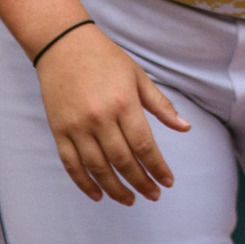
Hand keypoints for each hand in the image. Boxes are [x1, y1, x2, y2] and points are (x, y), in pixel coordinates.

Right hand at [32, 25, 188, 204]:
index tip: (168, 182)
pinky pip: (71, 164)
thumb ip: (161, 104)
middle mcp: (99, 118)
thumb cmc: (105, 58)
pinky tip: (98, 195)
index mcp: (123, 103)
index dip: (157, 168)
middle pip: (123, 161)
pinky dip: (84, 183)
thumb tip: (185, 128)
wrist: (62, 43)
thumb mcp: (137, 76)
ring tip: (129, 200)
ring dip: (115, 189)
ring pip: (98, 169)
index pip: (144, 146)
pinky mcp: (58, 130)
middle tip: (153, 195)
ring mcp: (76, 126)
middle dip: (141, 183)